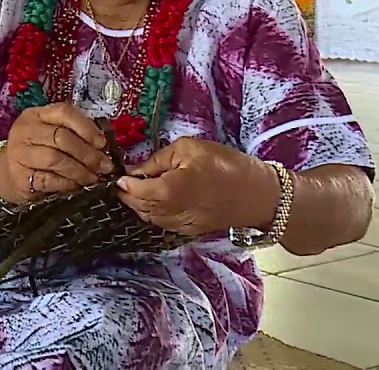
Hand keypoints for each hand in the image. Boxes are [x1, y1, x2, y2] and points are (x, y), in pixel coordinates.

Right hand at [0, 103, 114, 203]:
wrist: (4, 172)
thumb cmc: (35, 151)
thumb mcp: (49, 134)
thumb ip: (73, 134)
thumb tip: (103, 148)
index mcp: (35, 115)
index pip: (64, 112)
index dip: (86, 127)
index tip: (102, 143)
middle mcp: (25, 131)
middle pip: (61, 137)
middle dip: (88, 153)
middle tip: (104, 166)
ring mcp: (19, 154)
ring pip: (56, 159)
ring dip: (80, 170)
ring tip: (93, 178)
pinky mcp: (20, 177)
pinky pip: (49, 180)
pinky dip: (68, 184)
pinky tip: (77, 186)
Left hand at [117, 137, 280, 235]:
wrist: (260, 195)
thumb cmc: (226, 165)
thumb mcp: (189, 148)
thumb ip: (158, 159)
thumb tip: (135, 169)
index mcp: (168, 191)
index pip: (132, 190)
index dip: (123, 183)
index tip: (119, 174)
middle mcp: (169, 212)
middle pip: (137, 207)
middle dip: (127, 195)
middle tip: (124, 182)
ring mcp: (179, 225)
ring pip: (148, 218)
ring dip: (139, 205)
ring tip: (137, 190)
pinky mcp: (189, 230)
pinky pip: (162, 224)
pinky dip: (153, 214)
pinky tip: (155, 201)